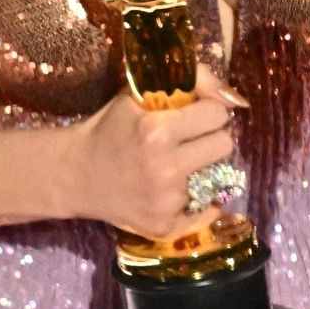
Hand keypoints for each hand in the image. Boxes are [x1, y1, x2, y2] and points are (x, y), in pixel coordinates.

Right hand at [65, 59, 250, 242]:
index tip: (193, 114)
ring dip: (198, 168)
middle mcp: (164, 168)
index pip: (217, 114)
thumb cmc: (109, 128)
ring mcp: (166, 202)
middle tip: (187, 140)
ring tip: (173, 165)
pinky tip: (174, 191)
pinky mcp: (165, 226)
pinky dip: (196, 201)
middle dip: (209, 137)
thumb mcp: (138, 93)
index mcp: (156, 130)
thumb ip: (189, 82)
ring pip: (215, 176)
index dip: (206, 110)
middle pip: (224, 145)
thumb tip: (235, 97)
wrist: (75, 174)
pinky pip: (206, 211)